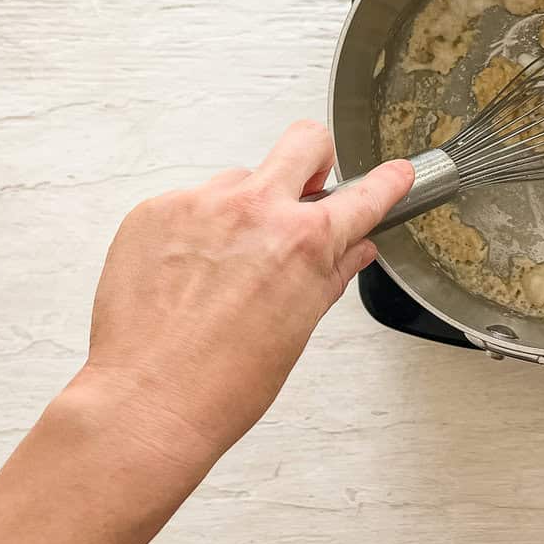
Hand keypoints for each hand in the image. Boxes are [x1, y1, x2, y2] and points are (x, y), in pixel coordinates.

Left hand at [0, 121, 413, 543]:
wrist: (148, 402)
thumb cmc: (223, 383)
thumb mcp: (299, 328)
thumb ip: (330, 275)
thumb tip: (353, 251)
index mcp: (305, 241)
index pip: (366, 194)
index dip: (388, 182)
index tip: (395, 174)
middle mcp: (256, 209)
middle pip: (306, 141)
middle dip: (316, 161)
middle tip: (306, 192)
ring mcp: (202, 204)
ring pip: (240, 178)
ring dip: (244, 208)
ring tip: (224, 265)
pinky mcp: (155, 210)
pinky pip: (190, 201)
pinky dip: (195, 228)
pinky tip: (188, 273)